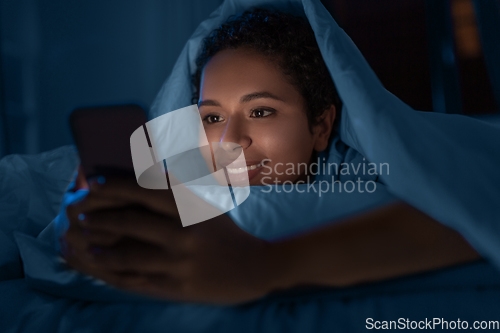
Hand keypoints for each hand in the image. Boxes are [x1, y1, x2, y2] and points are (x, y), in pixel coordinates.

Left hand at [63, 175, 283, 304]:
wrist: (254, 269)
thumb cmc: (225, 234)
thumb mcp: (205, 207)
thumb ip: (176, 193)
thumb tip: (137, 178)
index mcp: (193, 209)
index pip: (147, 192)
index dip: (117, 186)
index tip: (93, 183)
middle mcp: (186, 234)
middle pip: (132, 222)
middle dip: (100, 217)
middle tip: (77, 213)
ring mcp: (181, 263)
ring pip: (129, 255)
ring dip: (99, 247)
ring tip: (80, 241)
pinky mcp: (178, 287)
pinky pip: (137, 279)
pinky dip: (113, 272)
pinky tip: (97, 265)